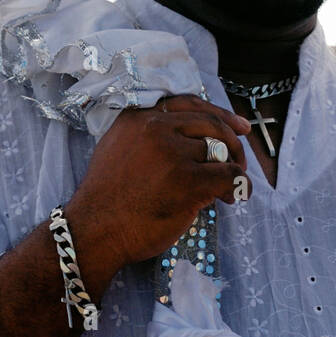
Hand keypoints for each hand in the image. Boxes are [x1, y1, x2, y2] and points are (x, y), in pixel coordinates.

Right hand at [66, 95, 250, 265]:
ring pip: (220, 151)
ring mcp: (172, 152)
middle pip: (211, 124)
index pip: (190, 104)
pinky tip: (233, 197)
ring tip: (227, 191)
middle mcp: (155, 127)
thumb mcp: (119, 149)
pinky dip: (238, 186)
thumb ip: (151, 137)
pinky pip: (228, 175)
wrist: (94, 232)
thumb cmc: (108, 200)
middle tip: (240, 164)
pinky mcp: (187, 179)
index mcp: (138, 117)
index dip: (220, 114)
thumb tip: (195, 141)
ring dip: (231, 170)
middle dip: (233, 144)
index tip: (239, 126)